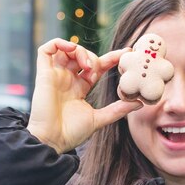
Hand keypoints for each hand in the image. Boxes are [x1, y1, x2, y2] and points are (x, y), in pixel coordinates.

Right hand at [28, 39, 142, 153]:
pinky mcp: (43, 74)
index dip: (111, 58)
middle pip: (83, 56)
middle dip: (93, 58)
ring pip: (66, 50)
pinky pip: (46, 50)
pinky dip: (59, 43)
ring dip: (79, 51)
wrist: (52, 141)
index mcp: (79, 89)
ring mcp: (55, 76)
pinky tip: (71, 50)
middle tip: (96, 70)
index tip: (127, 52)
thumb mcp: (100, 118)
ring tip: (86, 65)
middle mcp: (67, 80)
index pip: (97, 67)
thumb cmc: (72, 133)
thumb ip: (118, 109)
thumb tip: (140, 102)